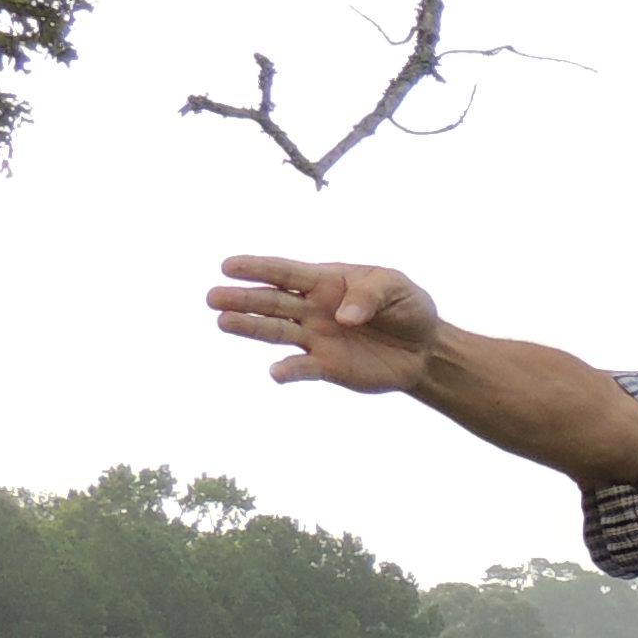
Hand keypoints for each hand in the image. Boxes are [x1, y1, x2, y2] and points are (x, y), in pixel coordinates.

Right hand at [212, 256, 443, 392]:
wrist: (424, 348)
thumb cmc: (407, 308)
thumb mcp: (397, 288)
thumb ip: (370, 296)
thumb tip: (343, 316)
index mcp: (326, 281)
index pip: (286, 273)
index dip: (257, 268)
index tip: (228, 266)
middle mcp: (312, 309)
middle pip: (271, 302)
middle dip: (242, 299)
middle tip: (212, 297)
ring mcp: (316, 338)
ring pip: (277, 332)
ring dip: (251, 328)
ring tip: (224, 323)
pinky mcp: (327, 366)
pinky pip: (303, 368)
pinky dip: (289, 370)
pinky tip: (276, 371)